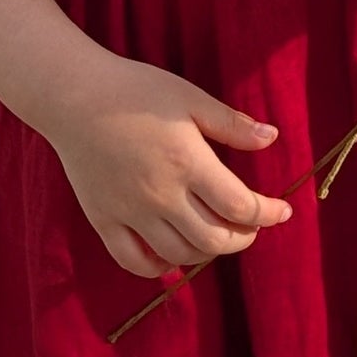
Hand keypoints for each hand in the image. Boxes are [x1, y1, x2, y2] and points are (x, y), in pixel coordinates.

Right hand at [47, 54, 292, 278]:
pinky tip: (172, 254)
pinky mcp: (104, 220)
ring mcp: (130, 212)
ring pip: (179, 255)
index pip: (241, 207)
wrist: (74, 95)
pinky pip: (134, 261)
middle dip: (243, 238)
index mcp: (188, 163)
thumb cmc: (136, 90)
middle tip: (251, 225)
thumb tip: (273, 138)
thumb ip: (231, 124)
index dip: (269, 214)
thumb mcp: (190, 97)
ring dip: (207, 252)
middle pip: (215, 240)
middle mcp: (161, 195)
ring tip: (216, 234)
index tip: (282, 210)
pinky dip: (159, 267)